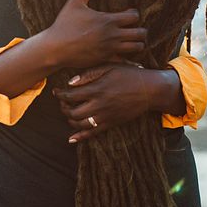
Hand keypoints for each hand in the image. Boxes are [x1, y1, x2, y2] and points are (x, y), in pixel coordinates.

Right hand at [43, 0, 145, 68]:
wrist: (55, 47)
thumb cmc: (64, 24)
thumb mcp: (74, 2)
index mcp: (107, 20)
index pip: (134, 17)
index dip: (135, 14)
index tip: (129, 14)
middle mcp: (112, 35)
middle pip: (140, 33)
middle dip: (141, 30)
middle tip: (136, 29)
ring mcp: (110, 49)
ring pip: (137, 48)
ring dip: (137, 43)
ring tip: (131, 40)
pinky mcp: (105, 59)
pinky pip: (125, 61)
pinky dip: (128, 58)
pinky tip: (124, 53)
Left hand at [53, 63, 179, 142]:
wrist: (149, 89)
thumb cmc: (129, 74)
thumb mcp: (109, 67)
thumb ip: (89, 74)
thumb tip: (70, 82)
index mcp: (97, 89)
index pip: (70, 96)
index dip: (60, 94)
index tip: (56, 91)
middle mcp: (99, 105)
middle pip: (72, 112)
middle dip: (63, 107)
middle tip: (62, 102)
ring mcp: (105, 116)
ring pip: (80, 124)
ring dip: (70, 120)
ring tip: (68, 112)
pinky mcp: (111, 123)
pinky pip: (93, 133)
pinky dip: (80, 137)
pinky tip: (71, 139)